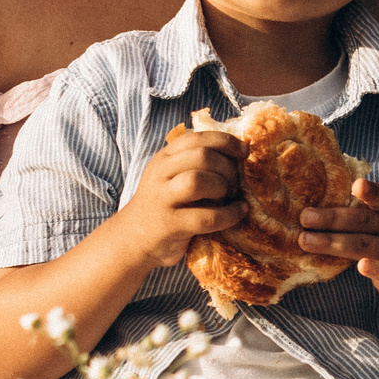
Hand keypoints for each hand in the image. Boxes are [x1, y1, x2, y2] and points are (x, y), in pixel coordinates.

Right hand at [119, 126, 247, 267]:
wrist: (134, 239)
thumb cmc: (165, 205)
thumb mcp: (172, 176)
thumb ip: (195, 163)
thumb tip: (239, 154)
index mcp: (164, 157)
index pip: (197, 138)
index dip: (225, 142)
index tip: (244, 151)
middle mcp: (160, 174)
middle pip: (201, 156)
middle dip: (227, 167)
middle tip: (236, 182)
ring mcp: (163, 199)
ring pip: (198, 181)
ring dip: (222, 187)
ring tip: (229, 196)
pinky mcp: (170, 225)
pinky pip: (206, 217)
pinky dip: (229, 214)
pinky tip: (238, 212)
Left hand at [299, 179, 378, 310]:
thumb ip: (364, 215)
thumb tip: (316, 206)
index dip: (371, 192)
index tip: (355, 185)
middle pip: (364, 221)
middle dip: (332, 218)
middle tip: (305, 217)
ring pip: (365, 245)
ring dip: (333, 243)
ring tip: (306, 241)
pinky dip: (376, 269)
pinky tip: (361, 267)